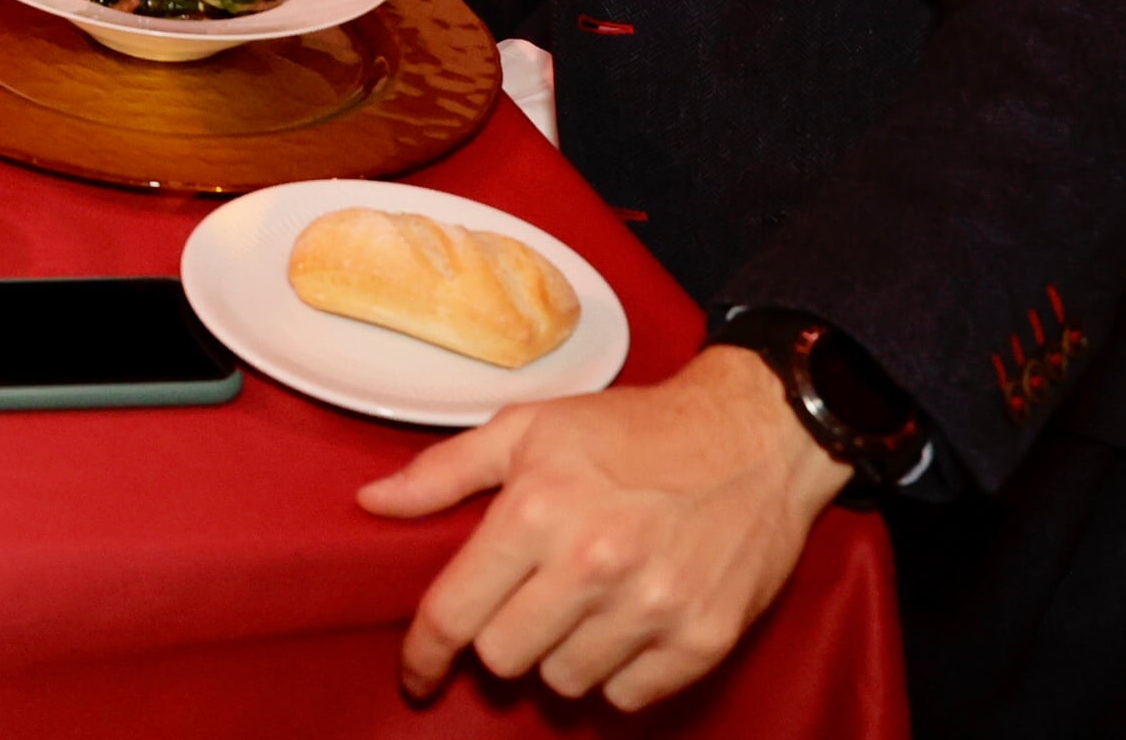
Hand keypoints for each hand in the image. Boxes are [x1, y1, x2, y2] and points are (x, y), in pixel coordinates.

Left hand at [359, 346, 849, 709]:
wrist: (754, 434)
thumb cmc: (633, 428)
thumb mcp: (530, 428)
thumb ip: (444, 471)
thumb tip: (371, 502)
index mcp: (537, 509)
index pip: (454, 612)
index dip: (423, 653)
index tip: (416, 673)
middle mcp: (591, 563)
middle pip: (504, 658)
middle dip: (502, 638)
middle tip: (525, 604)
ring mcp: (651, 606)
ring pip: (564, 683)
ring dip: (560, 654)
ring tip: (582, 606)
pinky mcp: (703, 637)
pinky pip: (628, 697)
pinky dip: (618, 672)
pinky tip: (626, 625)